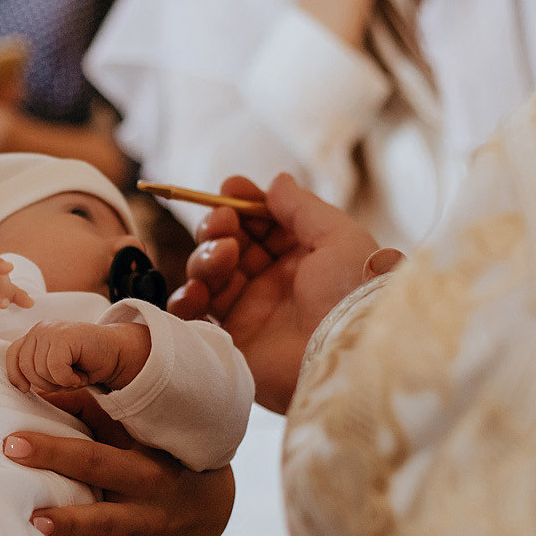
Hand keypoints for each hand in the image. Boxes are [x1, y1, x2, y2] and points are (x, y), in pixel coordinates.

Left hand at [3, 391, 233, 535]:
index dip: (54, 452)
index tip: (13, 444)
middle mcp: (146, 507)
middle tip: (26, 510)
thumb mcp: (136, 433)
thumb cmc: (160, 458)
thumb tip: (42, 388)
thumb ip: (91, 412)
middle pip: (100, 511)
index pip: (93, 459)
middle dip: (64, 513)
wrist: (210, 508)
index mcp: (143, 468)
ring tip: (40, 535)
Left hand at [5, 322, 151, 395]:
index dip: (16, 376)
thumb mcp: (54, 370)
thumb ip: (36, 372)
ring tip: (74, 376)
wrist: (116, 353)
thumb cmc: (85, 364)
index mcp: (35, 336)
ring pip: (39, 369)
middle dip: (44, 383)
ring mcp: (51, 330)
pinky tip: (79, 375)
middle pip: (25, 366)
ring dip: (59, 381)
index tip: (25, 390)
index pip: (12, 355)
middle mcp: (40, 329)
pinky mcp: (63, 335)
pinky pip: (55, 367)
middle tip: (64, 381)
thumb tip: (19, 387)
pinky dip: (68, 378)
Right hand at [169, 174, 387, 413]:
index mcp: (302, 257)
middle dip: (219, 225)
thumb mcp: (338, 237)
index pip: (261, 223)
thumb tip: (276, 181)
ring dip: (206, 255)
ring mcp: (250, 311)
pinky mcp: (231, 340)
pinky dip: (185, 298)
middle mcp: (274, 283)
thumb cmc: (350, 292)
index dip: (243, 203)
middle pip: (229, 243)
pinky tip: (197, 290)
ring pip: (208, 273)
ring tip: (224, 254)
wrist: (346, 354)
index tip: (230, 188)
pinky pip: (194, 315)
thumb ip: (301, 207)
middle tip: (224, 222)